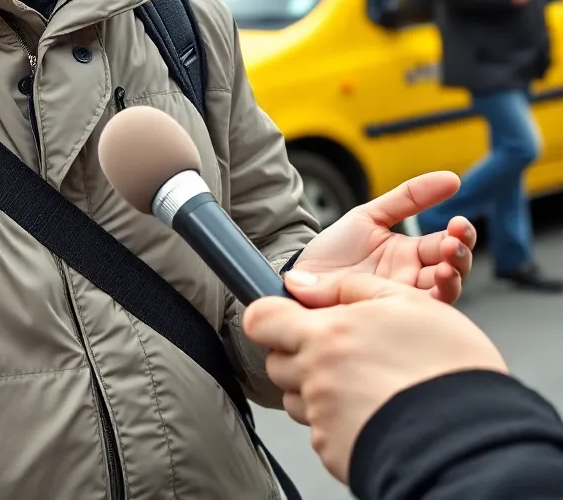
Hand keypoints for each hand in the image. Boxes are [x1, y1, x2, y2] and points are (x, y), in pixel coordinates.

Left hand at [244, 272, 507, 483]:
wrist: (477, 438)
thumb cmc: (448, 366)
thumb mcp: (406, 302)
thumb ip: (349, 288)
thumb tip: (303, 284)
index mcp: (326, 335)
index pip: (260, 320)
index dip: (270, 316)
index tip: (286, 317)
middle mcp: (316, 377)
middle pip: (278, 362)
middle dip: (299, 354)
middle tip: (341, 352)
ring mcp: (323, 419)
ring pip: (299, 398)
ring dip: (317, 388)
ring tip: (366, 383)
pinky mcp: (335, 452)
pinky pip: (321, 431)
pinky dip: (339, 420)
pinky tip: (375, 412)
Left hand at [295, 171, 474, 302]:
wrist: (302, 272)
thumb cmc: (336, 247)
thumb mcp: (370, 216)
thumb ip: (407, 197)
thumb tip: (451, 179)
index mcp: (412, 254)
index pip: (449, 245)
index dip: (461, 235)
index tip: (460, 223)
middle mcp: (414, 279)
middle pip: (454, 270)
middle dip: (461, 256)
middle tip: (455, 242)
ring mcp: (402, 298)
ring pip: (443, 293)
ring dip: (453, 278)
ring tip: (448, 264)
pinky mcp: (387, 314)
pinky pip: (416, 311)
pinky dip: (431, 300)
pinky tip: (434, 285)